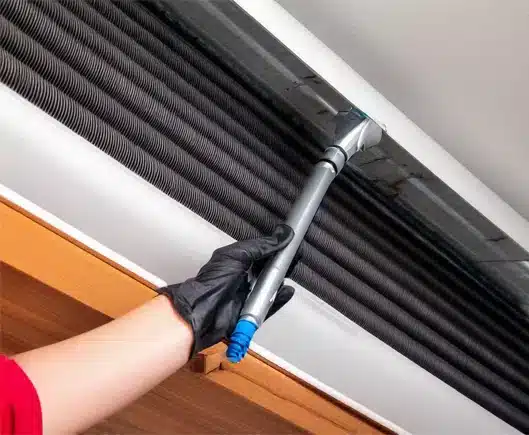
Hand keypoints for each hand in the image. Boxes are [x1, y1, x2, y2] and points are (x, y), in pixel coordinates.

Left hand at [161, 224, 294, 354]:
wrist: (205, 309)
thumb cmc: (212, 281)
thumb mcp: (237, 255)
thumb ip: (260, 246)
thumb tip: (280, 236)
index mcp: (239, 261)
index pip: (263, 252)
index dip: (277, 248)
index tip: (289, 244)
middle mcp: (244, 277)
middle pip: (270, 269)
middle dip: (282, 264)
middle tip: (292, 259)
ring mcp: (249, 294)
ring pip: (272, 286)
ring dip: (281, 281)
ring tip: (288, 273)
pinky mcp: (254, 310)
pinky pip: (272, 304)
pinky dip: (280, 298)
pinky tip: (286, 291)